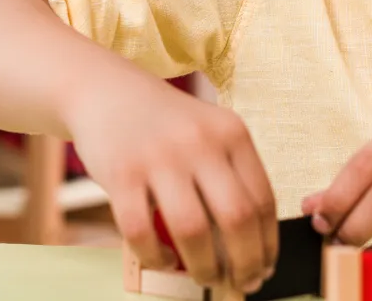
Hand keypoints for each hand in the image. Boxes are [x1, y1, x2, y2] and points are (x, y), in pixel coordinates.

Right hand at [64, 74, 277, 293]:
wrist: (104, 91)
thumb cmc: (163, 123)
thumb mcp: (207, 132)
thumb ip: (229, 175)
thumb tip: (252, 244)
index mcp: (231, 133)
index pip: (263, 199)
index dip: (268, 243)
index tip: (265, 268)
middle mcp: (200, 142)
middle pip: (237, 218)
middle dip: (245, 263)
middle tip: (241, 283)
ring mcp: (159, 157)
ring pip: (193, 230)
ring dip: (204, 267)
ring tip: (206, 278)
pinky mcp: (122, 173)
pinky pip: (141, 231)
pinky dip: (156, 256)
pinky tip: (163, 258)